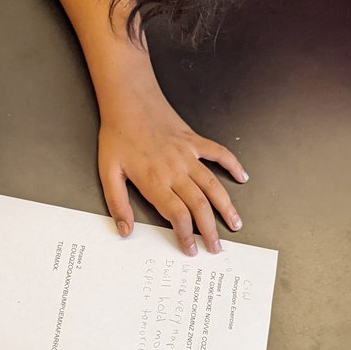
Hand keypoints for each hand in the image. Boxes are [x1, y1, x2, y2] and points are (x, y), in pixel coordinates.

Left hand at [97, 76, 247, 255]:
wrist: (128, 100)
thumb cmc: (117, 135)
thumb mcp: (108, 173)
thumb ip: (117, 204)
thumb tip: (125, 230)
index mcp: (155, 181)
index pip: (177, 215)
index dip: (186, 235)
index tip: (191, 249)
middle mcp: (176, 170)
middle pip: (199, 206)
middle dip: (210, 230)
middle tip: (216, 247)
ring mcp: (188, 155)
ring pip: (213, 185)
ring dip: (226, 206)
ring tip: (235, 223)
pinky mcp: (194, 140)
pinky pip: (219, 153)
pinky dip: (233, 165)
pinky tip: (242, 177)